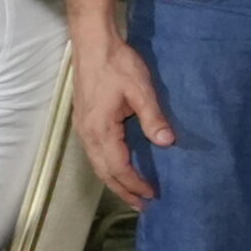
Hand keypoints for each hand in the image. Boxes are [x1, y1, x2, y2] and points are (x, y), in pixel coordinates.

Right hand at [71, 19, 172, 205]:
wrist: (93, 44)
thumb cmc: (118, 65)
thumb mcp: (141, 90)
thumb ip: (153, 117)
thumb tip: (167, 142)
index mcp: (101, 130)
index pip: (119, 167)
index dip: (135, 183)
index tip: (152, 195)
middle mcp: (88, 134)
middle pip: (105, 172)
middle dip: (123, 190)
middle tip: (143, 205)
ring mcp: (83, 128)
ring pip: (97, 164)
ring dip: (115, 180)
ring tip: (132, 192)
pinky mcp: (84, 121)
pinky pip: (95, 154)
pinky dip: (108, 167)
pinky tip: (118, 167)